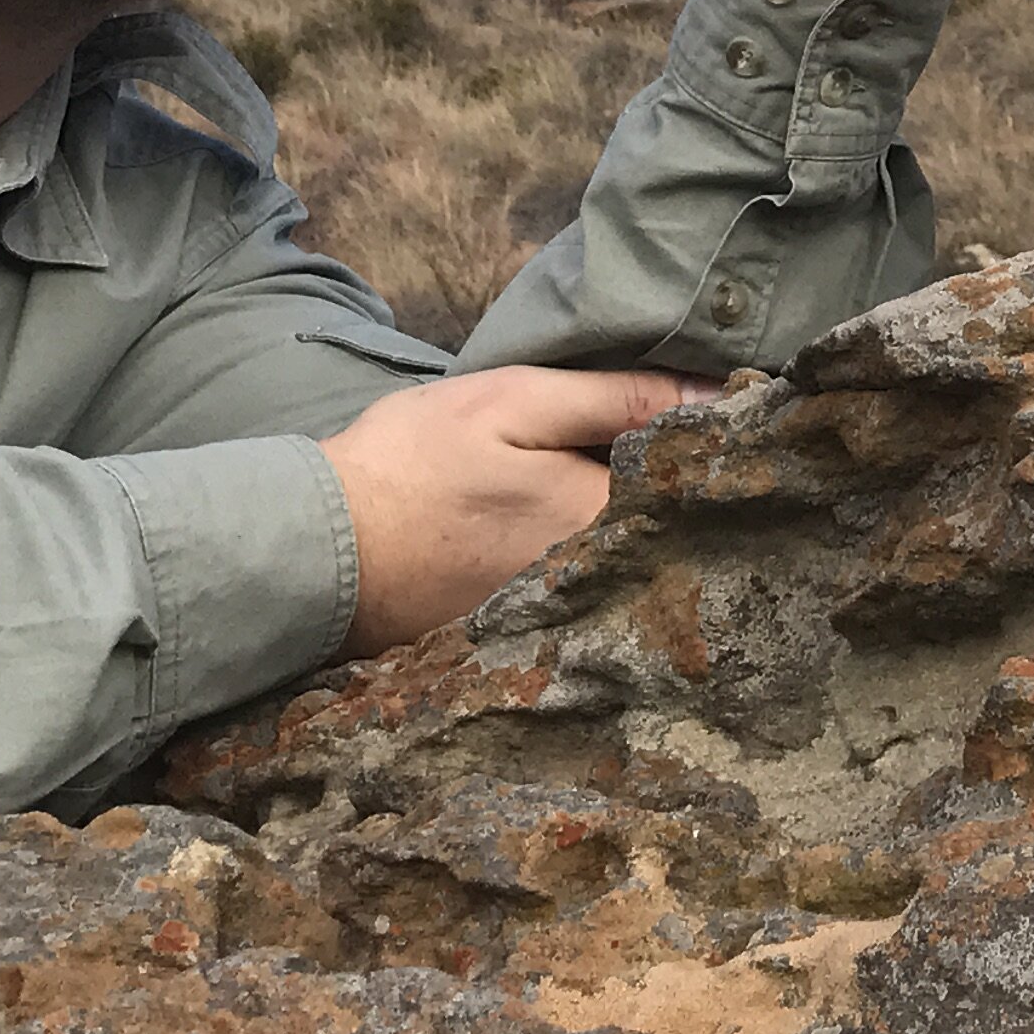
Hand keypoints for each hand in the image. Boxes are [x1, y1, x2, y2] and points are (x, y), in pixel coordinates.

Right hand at [320, 366, 708, 655]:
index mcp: (606, 522)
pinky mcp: (530, 641)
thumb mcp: (514, 403)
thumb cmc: (412, 466)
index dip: (711, 449)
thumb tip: (716, 392)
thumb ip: (617, 398)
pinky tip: (570, 540)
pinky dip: (599, 569)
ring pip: (637, 568)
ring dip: (644, 533)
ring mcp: (567, 623)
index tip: (717, 423)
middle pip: (676, 537)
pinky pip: (593, 600)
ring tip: (623, 493)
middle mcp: (603, 588)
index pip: (701, 486)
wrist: (316, 554)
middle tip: (678, 458)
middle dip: (684, 498)